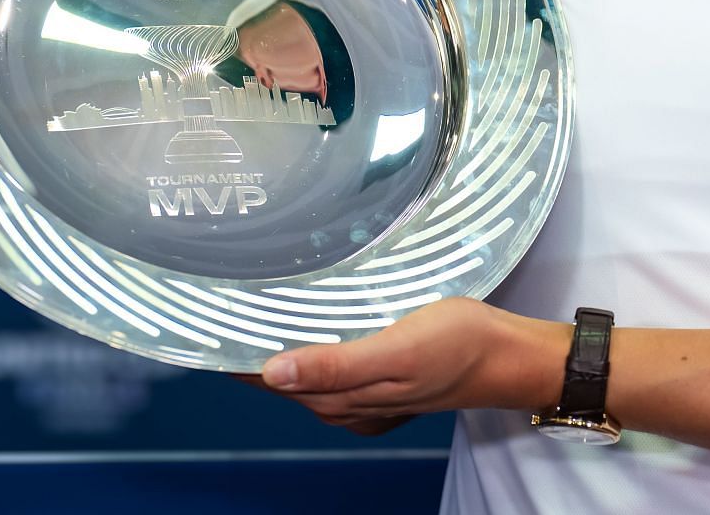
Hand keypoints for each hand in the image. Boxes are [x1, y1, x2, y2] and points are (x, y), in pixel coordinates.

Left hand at [245, 297, 570, 434]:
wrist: (509, 356)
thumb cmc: (457, 345)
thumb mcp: (396, 350)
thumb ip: (334, 364)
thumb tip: (271, 373)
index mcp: (342, 396)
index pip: (270, 378)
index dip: (234, 357)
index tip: (201, 328)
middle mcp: (347, 401)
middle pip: (284, 378)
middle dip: (250, 351)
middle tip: (221, 307)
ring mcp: (367, 397)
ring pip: (308, 375)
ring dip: (282, 350)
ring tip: (255, 313)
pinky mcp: (386, 384)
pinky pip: (335, 372)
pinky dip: (315, 353)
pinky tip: (318, 331)